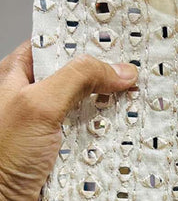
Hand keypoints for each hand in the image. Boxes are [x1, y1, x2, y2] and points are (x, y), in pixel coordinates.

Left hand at [0, 40, 137, 200]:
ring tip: (141, 102)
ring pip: (86, 112)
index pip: (52, 47)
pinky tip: (129, 136)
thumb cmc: (2, 159)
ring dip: (110, 112)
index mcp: (15, 79)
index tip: (116, 40)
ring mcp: (46, 132)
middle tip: (137, 73)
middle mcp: (30, 103)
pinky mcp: (60, 159)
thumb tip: (120, 70)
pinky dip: (108, 141)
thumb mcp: (38, 105)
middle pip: (75, 80)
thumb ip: (79, 79)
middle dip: (105, 78)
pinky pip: (90, 143)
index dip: (82, 41)